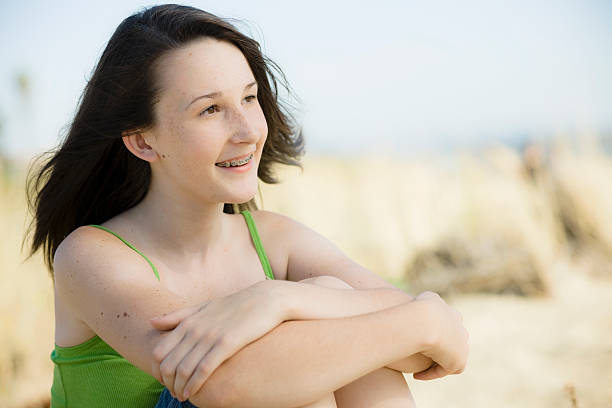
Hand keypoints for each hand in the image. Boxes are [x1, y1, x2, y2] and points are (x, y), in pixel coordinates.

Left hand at [149, 279, 284, 400]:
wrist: (267, 299)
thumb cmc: (236, 305)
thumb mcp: (204, 306)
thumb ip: (178, 315)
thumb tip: (151, 321)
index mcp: (189, 321)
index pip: (160, 351)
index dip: (158, 370)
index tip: (166, 380)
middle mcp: (196, 328)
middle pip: (169, 363)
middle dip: (167, 383)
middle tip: (173, 392)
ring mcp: (211, 336)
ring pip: (184, 369)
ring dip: (179, 387)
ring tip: (182, 396)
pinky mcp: (227, 344)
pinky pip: (204, 369)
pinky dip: (194, 384)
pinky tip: (193, 393)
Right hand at [412, 291, 468, 380]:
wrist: (423, 322)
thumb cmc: (414, 310)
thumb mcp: (415, 302)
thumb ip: (419, 306)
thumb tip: (414, 310)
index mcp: (453, 315)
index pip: (448, 327)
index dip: (434, 334)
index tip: (420, 341)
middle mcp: (460, 330)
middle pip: (452, 344)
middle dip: (438, 349)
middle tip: (419, 356)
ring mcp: (462, 346)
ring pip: (450, 358)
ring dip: (435, 363)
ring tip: (417, 370)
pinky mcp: (458, 360)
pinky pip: (445, 370)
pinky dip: (431, 373)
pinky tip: (416, 375)